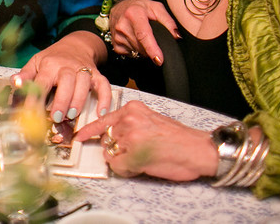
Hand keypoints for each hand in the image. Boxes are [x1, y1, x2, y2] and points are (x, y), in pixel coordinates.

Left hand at [16, 31, 111, 120]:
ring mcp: (83, 69)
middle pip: (66, 81)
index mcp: (49, 64)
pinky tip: (101, 112)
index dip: (35, 97)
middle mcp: (67, 66)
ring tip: (72, 115)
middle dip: (61, 100)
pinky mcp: (96, 74)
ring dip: (78, 100)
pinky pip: (104, 85)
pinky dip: (105, 98)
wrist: (75, 45)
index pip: (41, 82)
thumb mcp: (35, 62)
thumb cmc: (52, 58)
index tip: (30, 113)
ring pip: (84, 83)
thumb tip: (15, 83)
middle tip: (56, 117)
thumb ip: (26, 75)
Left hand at [74, 100, 217, 181]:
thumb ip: (130, 123)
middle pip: (106, 140)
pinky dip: (128, 170)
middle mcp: (128, 120)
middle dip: (118, 150)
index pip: (102, 120)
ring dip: (124, 161)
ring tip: (146, 157)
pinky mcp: (133, 154)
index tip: (79, 136)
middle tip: (139, 152)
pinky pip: (118, 167)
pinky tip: (144, 165)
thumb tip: (113, 135)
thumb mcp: (151, 120)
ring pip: (112, 155)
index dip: (88, 131)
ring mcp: (130, 137)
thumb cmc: (179, 138)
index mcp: (132, 109)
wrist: (200, 149)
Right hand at [109, 0, 179, 64]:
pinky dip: (135, 49)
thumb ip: (168, 21)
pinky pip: (130, 54)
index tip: (159, 60)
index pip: (143, 35)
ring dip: (143, 48)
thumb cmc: (140, 7)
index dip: (152, 49)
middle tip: (151, 34)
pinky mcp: (114, 44)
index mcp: (134, 14)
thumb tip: (176, 37)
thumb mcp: (156, 8)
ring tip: (140, 34)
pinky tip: (134, 39)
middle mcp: (122, 25)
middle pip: (142, 46)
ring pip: (137, 51)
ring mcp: (117, 36)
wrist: (119, 7)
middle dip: (152, 46)